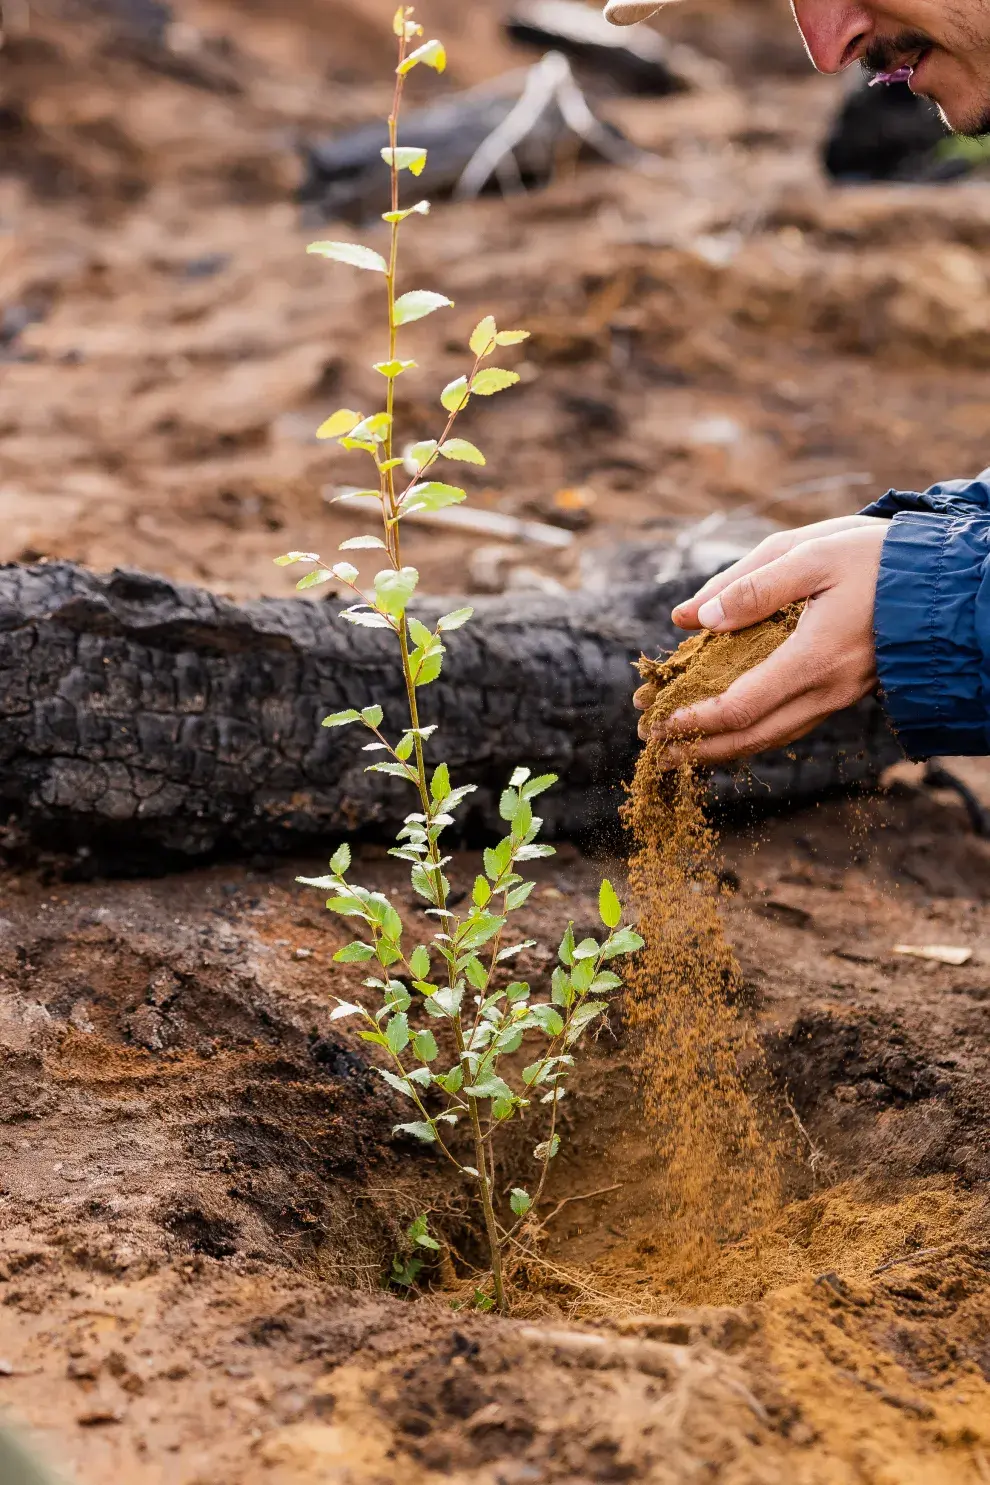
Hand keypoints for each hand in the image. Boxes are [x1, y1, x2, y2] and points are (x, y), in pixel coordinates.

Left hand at [636, 516, 888, 764]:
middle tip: (656, 749)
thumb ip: (749, 586)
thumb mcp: (809, 553)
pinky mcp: (842, 693)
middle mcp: (827, 689)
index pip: (742, 706)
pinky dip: (751, 733)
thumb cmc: (874, 557)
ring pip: (772, 737)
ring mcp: (838, 696)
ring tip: (681, 749)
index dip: (695, 720)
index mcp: (814, 657)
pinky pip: (790, 725)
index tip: (660, 722)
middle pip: (752, 737)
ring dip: (722, 747)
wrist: (940, 579)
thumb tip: (695, 618)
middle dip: (699, 747)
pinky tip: (726, 729)